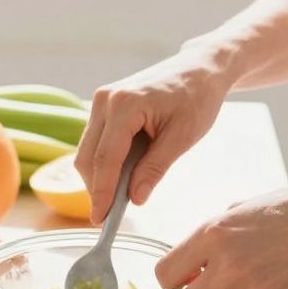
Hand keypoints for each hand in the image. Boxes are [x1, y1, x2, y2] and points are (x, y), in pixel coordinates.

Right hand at [75, 49, 228, 224]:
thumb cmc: (197, 97)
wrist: (200, 68)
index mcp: (124, 105)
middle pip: (88, 158)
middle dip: (97, 189)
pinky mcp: (104, 105)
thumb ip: (155, 169)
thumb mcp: (182, 138)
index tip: (101, 219)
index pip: (105, 159)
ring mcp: (101, 101)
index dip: (102, 193)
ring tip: (123, 195)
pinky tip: (124, 175)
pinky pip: (96, 141)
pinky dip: (105, 162)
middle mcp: (105, 100)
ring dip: (101, 176)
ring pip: (87, 151)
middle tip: (113, 215)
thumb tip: (134, 198)